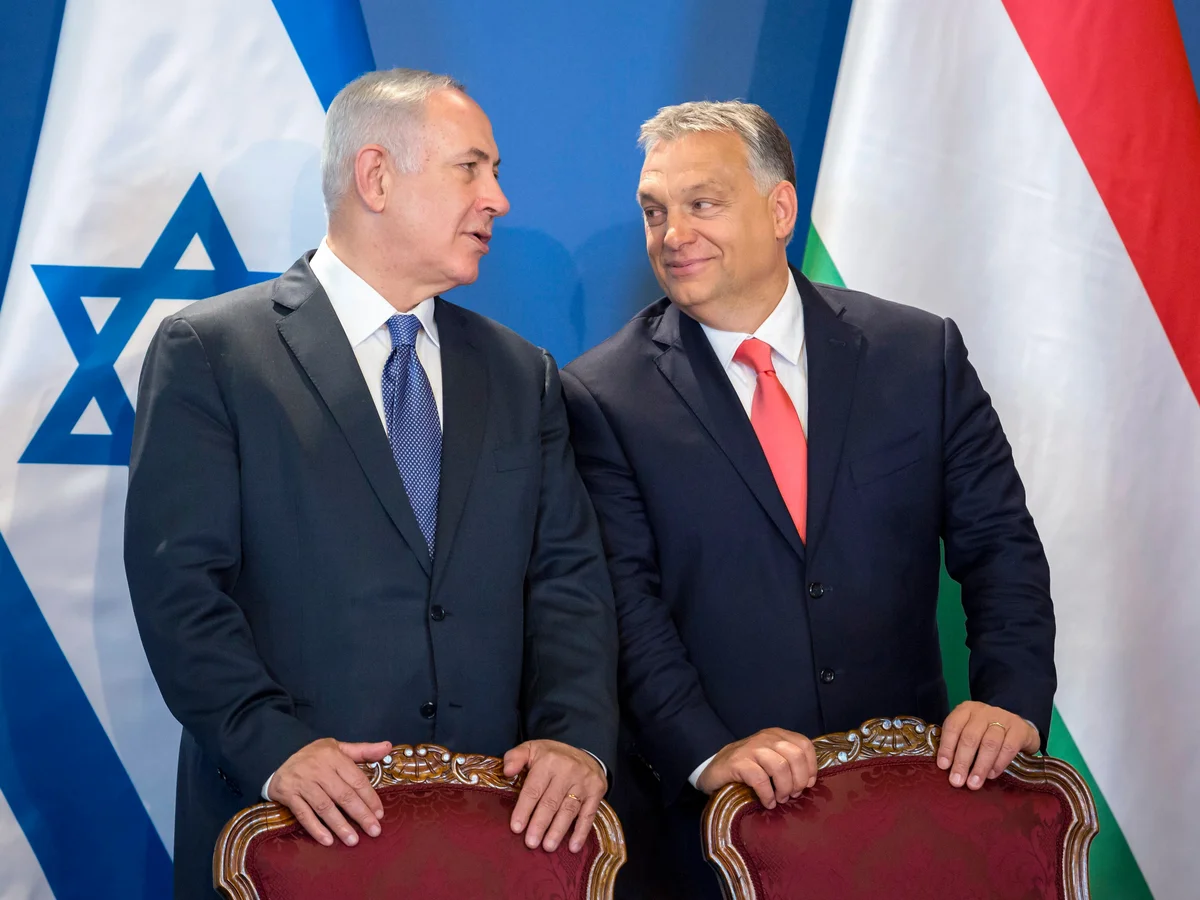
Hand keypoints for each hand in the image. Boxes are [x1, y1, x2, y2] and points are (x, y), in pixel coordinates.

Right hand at [267, 737, 392, 846]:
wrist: (278, 756)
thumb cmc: (315, 756)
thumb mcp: (339, 748)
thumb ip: (364, 750)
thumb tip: (388, 747)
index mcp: (334, 756)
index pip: (356, 780)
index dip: (369, 798)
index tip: (380, 814)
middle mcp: (318, 769)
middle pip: (343, 795)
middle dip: (361, 815)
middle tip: (374, 831)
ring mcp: (302, 783)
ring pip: (325, 807)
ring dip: (340, 825)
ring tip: (354, 840)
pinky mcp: (288, 795)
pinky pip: (303, 814)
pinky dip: (315, 828)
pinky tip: (328, 840)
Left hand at [503, 740, 606, 853]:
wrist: (584, 752)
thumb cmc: (552, 756)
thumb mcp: (531, 749)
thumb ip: (515, 757)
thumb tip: (507, 772)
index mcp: (548, 761)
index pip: (534, 789)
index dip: (524, 809)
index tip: (516, 828)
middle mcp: (567, 771)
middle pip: (551, 802)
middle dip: (540, 824)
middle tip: (531, 843)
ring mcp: (583, 782)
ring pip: (569, 809)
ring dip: (558, 830)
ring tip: (548, 847)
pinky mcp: (596, 791)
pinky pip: (588, 814)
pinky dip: (581, 832)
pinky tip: (573, 847)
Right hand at [696, 727, 817, 808]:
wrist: (715, 768)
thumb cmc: (747, 767)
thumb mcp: (770, 758)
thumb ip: (788, 762)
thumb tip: (808, 782)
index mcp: (777, 735)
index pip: (804, 745)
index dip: (810, 767)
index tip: (807, 785)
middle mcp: (766, 738)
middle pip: (795, 756)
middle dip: (798, 780)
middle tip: (792, 795)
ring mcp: (751, 748)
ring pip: (780, 767)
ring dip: (784, 788)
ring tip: (780, 799)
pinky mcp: (738, 762)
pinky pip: (760, 779)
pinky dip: (768, 795)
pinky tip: (767, 802)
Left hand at [938, 702, 1039, 789]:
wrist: (1019, 727)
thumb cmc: (987, 732)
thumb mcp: (970, 730)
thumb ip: (958, 744)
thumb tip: (947, 768)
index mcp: (966, 710)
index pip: (953, 726)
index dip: (947, 747)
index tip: (943, 766)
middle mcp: (983, 712)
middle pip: (970, 736)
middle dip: (962, 761)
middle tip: (957, 781)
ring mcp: (1003, 718)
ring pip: (989, 743)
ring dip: (980, 766)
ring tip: (973, 783)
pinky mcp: (1019, 730)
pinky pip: (1008, 748)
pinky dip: (998, 764)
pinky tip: (991, 775)